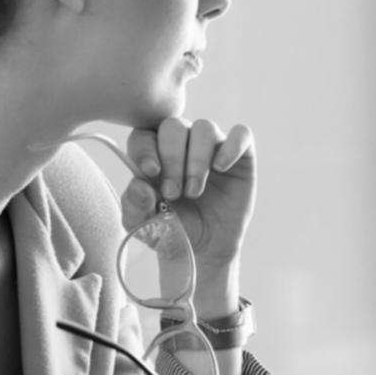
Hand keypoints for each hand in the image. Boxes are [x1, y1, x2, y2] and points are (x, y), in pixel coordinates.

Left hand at [121, 117, 254, 270]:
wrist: (205, 248)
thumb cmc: (171, 229)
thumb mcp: (145, 226)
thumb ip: (134, 206)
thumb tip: (138, 184)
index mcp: (154, 153)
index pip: (144, 134)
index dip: (145, 148)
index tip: (150, 171)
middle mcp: (182, 143)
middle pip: (174, 126)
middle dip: (172, 158)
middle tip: (173, 193)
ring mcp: (212, 147)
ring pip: (205, 128)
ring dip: (197, 159)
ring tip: (194, 191)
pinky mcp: (241, 156)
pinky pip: (241, 134)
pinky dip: (231, 146)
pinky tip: (221, 168)